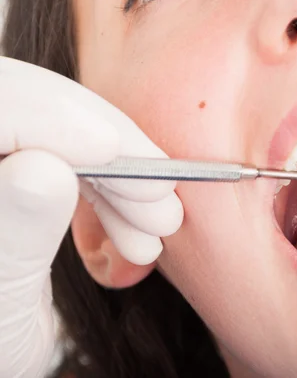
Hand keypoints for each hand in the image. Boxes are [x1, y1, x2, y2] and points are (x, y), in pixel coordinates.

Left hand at [0, 57, 182, 376]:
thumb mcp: (0, 308)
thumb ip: (15, 234)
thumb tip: (45, 166)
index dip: (49, 116)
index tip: (112, 148)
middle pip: (36, 110)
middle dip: (110, 151)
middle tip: (159, 198)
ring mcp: (8, 163)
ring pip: (67, 134)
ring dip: (125, 175)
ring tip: (158, 226)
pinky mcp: (28, 171)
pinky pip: (78, 159)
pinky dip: (118, 190)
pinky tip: (140, 230)